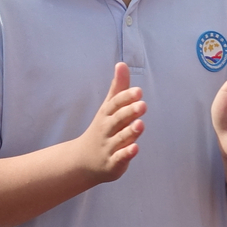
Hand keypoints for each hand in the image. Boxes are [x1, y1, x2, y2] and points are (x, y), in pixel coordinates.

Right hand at [76, 62, 143, 183]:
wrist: (84, 161)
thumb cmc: (102, 129)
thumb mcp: (108, 108)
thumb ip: (118, 87)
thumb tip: (122, 64)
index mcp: (107, 114)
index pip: (116, 103)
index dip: (126, 97)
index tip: (138, 91)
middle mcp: (107, 129)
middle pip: (118, 119)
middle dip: (130, 112)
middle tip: (143, 105)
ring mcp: (109, 146)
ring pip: (120, 138)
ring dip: (130, 132)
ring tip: (141, 124)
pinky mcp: (113, 163)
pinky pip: (119, 158)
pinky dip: (126, 154)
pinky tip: (135, 148)